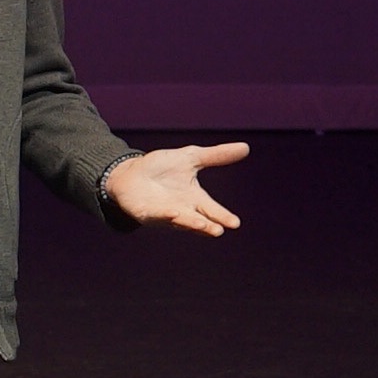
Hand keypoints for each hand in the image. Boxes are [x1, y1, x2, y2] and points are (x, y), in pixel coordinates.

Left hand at [102, 142, 248, 235]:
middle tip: (219, 230)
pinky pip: (157, 216)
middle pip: (199, 220)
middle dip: (208, 225)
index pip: (212, 209)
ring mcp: (164, 214)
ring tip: (204, 227)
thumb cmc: (162, 168)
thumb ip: (216, 156)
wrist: (131, 172)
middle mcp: (182, 210)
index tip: (235, 223)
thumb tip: (246, 147)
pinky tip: (174, 213)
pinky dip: (165, 215)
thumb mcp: (191, 157)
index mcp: (194, 198)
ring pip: (180, 221)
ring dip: (191, 224)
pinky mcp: (146, 214)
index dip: (223, 216)